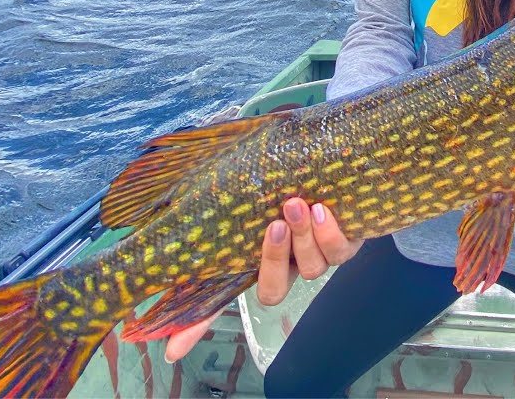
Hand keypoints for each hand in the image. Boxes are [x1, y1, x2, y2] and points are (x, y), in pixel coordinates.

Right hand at [163, 197, 361, 361]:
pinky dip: (330, 235)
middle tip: (274, 226)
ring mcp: (316, 258)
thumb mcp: (246, 191)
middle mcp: (284, 268)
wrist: (334, 165)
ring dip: (303, 238)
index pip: (218, 301)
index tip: (171, 349)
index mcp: (253, 261)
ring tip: (296, 205)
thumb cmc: (283, 179)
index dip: (195, 327)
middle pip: (273, 290)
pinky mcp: (347, 245)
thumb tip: (168, 210)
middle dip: (274, 260)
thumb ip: (218, 201)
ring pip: (311, 270)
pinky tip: (322, 211)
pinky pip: (340, 253)